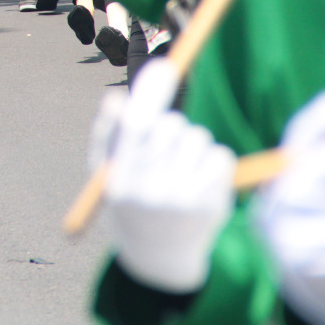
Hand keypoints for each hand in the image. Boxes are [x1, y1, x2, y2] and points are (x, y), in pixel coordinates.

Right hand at [91, 58, 235, 294]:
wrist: (157, 257)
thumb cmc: (126, 204)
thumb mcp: (104, 173)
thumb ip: (107, 134)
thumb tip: (118, 98)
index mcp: (121, 182)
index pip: (135, 127)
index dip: (149, 94)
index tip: (163, 66)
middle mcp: (152, 193)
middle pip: (171, 128)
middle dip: (170, 125)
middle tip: (165, 141)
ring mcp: (186, 201)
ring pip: (198, 138)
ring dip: (191, 142)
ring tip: (180, 164)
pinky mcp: (213, 205)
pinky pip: (220, 156)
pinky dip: (212, 158)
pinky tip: (199, 176)